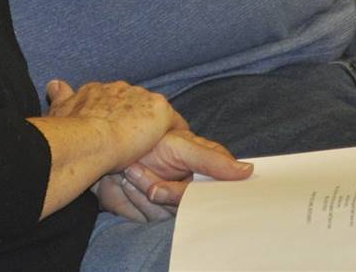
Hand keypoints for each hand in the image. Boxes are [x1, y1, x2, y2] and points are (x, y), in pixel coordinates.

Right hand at [43, 78, 177, 168]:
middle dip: (134, 119)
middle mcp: (120, 88)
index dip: (116, 114)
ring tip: (157, 146)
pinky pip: (174, 123)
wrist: (87, 140)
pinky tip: (176, 147)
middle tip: (135, 142)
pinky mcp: (159, 111)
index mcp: (97, 90)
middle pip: (134, 103)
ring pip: (153, 113)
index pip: (113, 99)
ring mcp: (141, 98)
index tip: (115, 129)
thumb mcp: (59, 110)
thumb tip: (54, 84)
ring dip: (153, 127)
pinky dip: (175, 133)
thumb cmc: (70, 131)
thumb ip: (60, 96)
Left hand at [96, 125, 251, 220]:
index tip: (181, 179)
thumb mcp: (182, 145)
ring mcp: (169, 202)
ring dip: (144, 186)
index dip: (198, 189)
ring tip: (130, 168)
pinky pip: (149, 216)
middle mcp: (188, 189)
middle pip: (188, 204)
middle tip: (143, 170)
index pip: (213, 190)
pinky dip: (133, 197)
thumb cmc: (147, 139)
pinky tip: (124, 180)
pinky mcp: (150, 212)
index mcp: (201, 170)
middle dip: (165, 187)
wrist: (106, 149)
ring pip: (167, 211)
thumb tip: (249, 170)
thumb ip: (213, 160)